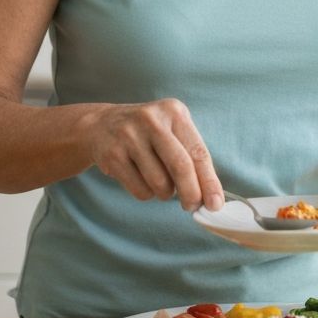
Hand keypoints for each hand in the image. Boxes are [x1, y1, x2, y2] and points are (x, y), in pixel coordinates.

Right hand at [88, 98, 222, 211]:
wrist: (101, 125)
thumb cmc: (148, 133)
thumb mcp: (171, 130)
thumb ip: (191, 156)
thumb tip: (211, 195)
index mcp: (174, 111)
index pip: (198, 151)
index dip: (209, 181)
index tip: (216, 203)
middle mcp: (152, 120)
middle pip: (180, 166)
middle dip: (191, 193)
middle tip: (192, 206)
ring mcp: (129, 136)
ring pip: (160, 183)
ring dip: (165, 193)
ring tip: (160, 181)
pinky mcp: (113, 155)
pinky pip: (140, 190)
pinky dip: (147, 193)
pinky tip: (141, 178)